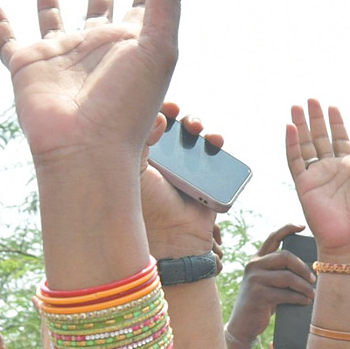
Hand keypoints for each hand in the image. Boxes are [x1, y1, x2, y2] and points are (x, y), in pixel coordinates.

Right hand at [0, 0, 185, 165]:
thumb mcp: (159, 42)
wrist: (86, 148)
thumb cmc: (129, 104)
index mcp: (132, 44)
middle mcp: (97, 49)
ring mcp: (61, 57)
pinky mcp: (28, 67)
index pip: (145, 4)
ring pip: (53, 24)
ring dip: (50, 8)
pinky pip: (5, 39)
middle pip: (99, 13)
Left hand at [139, 103, 219, 259]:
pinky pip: (213, 154)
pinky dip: (215, 143)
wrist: (173, 239)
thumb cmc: (146, 208)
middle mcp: (161, 160)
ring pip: (192, 137)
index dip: (156, 111)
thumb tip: (159, 116)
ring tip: (198, 130)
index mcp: (139, 156)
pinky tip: (215, 141)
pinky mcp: (204, 177)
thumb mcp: (134, 171)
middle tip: (183, 119)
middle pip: (172, 126)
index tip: (166, 109)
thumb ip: (140, 139)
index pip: (146, 125)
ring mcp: (184, 169)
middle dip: (180, 117)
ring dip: (197, 125)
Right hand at [225, 224, 315, 342]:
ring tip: (312, 294)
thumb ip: (280, 273)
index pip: (273, 238)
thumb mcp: (268, 284)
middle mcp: (254, 266)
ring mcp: (254, 279)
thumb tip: (310, 270)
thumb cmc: (262, 303)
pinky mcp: (258, 295)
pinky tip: (304, 301)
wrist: (243, 325)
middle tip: (313, 279)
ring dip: (304, 286)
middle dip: (303, 267)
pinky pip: (285, 293)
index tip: (302, 226)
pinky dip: (298, 298)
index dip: (287, 229)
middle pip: (285, 256)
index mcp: (257, 260)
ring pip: (287, 276)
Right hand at [285, 99, 349, 262]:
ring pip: (305, 145)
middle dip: (316, 118)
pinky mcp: (304, 186)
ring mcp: (316, 177)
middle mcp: (330, 170)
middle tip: (310, 99)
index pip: (339, 139)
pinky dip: (292, 144)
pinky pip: (295, 161)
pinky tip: (290, 128)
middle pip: (320, 137)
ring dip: (301, 126)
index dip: (335, 122)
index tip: (332, 106)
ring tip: (297, 107)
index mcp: (349, 168)